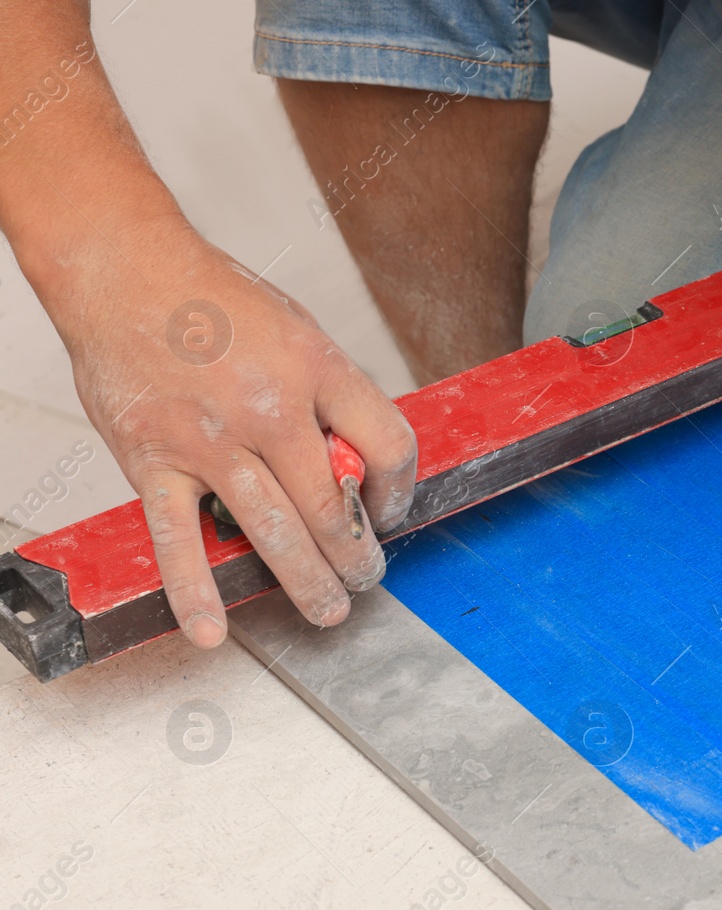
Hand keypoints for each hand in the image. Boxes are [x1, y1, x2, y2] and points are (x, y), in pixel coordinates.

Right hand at [63, 221, 416, 646]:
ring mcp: (209, 440)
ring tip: (329, 610)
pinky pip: (178, 538)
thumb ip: (331, 397)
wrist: (125, 273)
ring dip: (307, 582)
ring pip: (274, 530)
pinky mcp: (154, 461)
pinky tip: (214, 630)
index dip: (400, 489)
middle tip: (367, 579)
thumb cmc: (217, 302)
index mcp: (317, 370)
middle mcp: (269, 408)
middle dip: (358, 555)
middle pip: (333, 505)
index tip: (392, 510)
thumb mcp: (301, 333)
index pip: (388, 444)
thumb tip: (360, 463)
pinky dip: (195, 590)